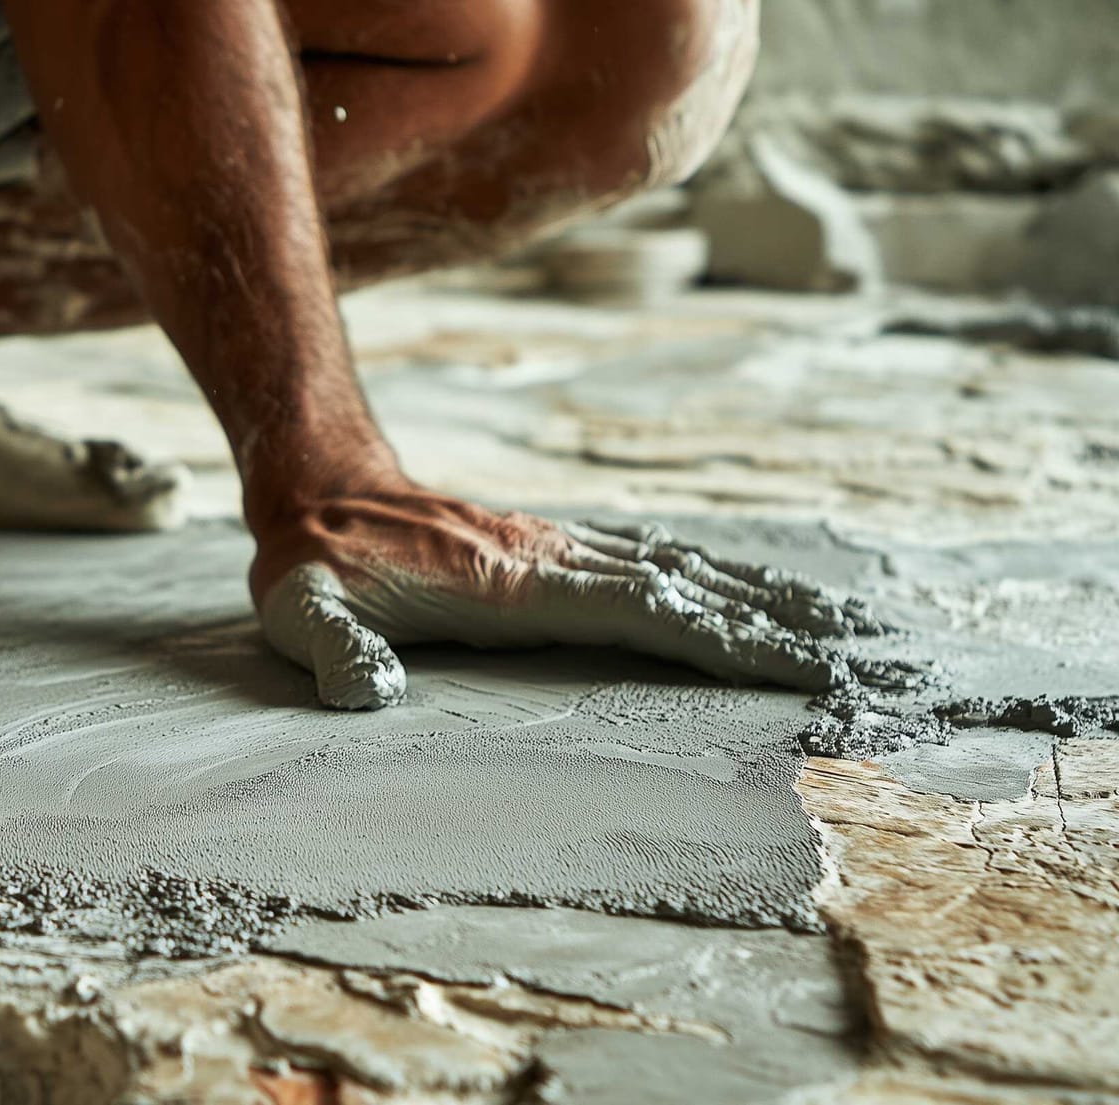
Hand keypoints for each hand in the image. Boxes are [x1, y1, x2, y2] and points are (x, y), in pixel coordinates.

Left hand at [249, 476, 881, 708]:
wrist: (317, 485)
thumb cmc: (311, 566)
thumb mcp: (304, 614)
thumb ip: (335, 652)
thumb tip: (364, 694)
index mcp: (517, 586)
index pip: (642, 613)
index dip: (722, 639)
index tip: (802, 664)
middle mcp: (558, 560)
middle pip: (693, 590)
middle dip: (784, 624)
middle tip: (874, 654)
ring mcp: (563, 550)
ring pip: (688, 571)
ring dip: (770, 599)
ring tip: (852, 626)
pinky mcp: (558, 550)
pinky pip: (659, 564)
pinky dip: (721, 580)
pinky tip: (760, 595)